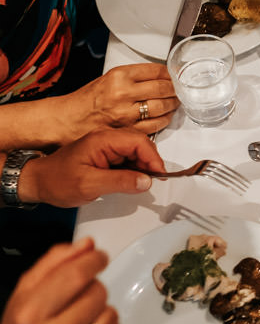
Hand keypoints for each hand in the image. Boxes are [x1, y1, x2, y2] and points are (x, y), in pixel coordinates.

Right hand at [0, 239, 126, 323]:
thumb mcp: (24, 293)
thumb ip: (54, 263)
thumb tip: (88, 245)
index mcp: (31, 316)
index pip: (76, 276)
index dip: (94, 260)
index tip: (99, 257)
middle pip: (99, 293)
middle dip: (92, 289)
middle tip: (77, 300)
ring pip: (112, 315)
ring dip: (102, 312)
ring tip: (81, 321)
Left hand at [18, 128, 165, 207]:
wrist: (37, 182)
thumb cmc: (56, 180)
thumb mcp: (90, 184)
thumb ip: (121, 182)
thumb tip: (146, 181)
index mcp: (102, 140)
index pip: (139, 142)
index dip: (153, 158)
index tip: (159, 175)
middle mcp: (106, 139)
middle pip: (141, 144)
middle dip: (150, 162)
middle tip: (152, 181)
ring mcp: (106, 147)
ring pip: (136, 152)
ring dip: (143, 167)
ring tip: (141, 183)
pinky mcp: (106, 155)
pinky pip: (128, 159)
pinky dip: (135, 170)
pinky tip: (132, 181)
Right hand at [53, 63, 178, 140]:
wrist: (69, 120)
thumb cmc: (87, 100)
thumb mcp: (108, 79)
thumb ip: (133, 78)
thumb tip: (159, 77)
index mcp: (118, 76)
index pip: (156, 71)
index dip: (170, 74)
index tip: (174, 75)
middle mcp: (123, 93)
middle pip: (163, 88)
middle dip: (175, 89)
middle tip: (178, 89)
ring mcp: (127, 113)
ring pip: (163, 106)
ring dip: (173, 104)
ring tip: (174, 102)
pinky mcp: (130, 130)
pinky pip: (156, 124)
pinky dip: (165, 119)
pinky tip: (165, 116)